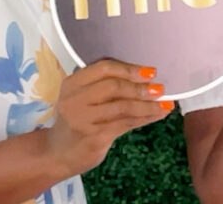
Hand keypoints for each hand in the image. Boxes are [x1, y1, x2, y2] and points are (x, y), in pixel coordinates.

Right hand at [46, 59, 172, 175]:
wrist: (58, 154)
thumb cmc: (77, 121)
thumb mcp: (82, 99)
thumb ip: (104, 87)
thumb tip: (144, 78)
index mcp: (73, 83)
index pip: (103, 68)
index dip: (129, 69)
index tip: (150, 71)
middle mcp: (75, 99)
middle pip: (114, 86)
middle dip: (140, 87)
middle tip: (160, 89)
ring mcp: (83, 119)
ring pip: (122, 107)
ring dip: (147, 105)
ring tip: (165, 104)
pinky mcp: (94, 137)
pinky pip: (125, 124)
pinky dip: (144, 119)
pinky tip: (156, 116)